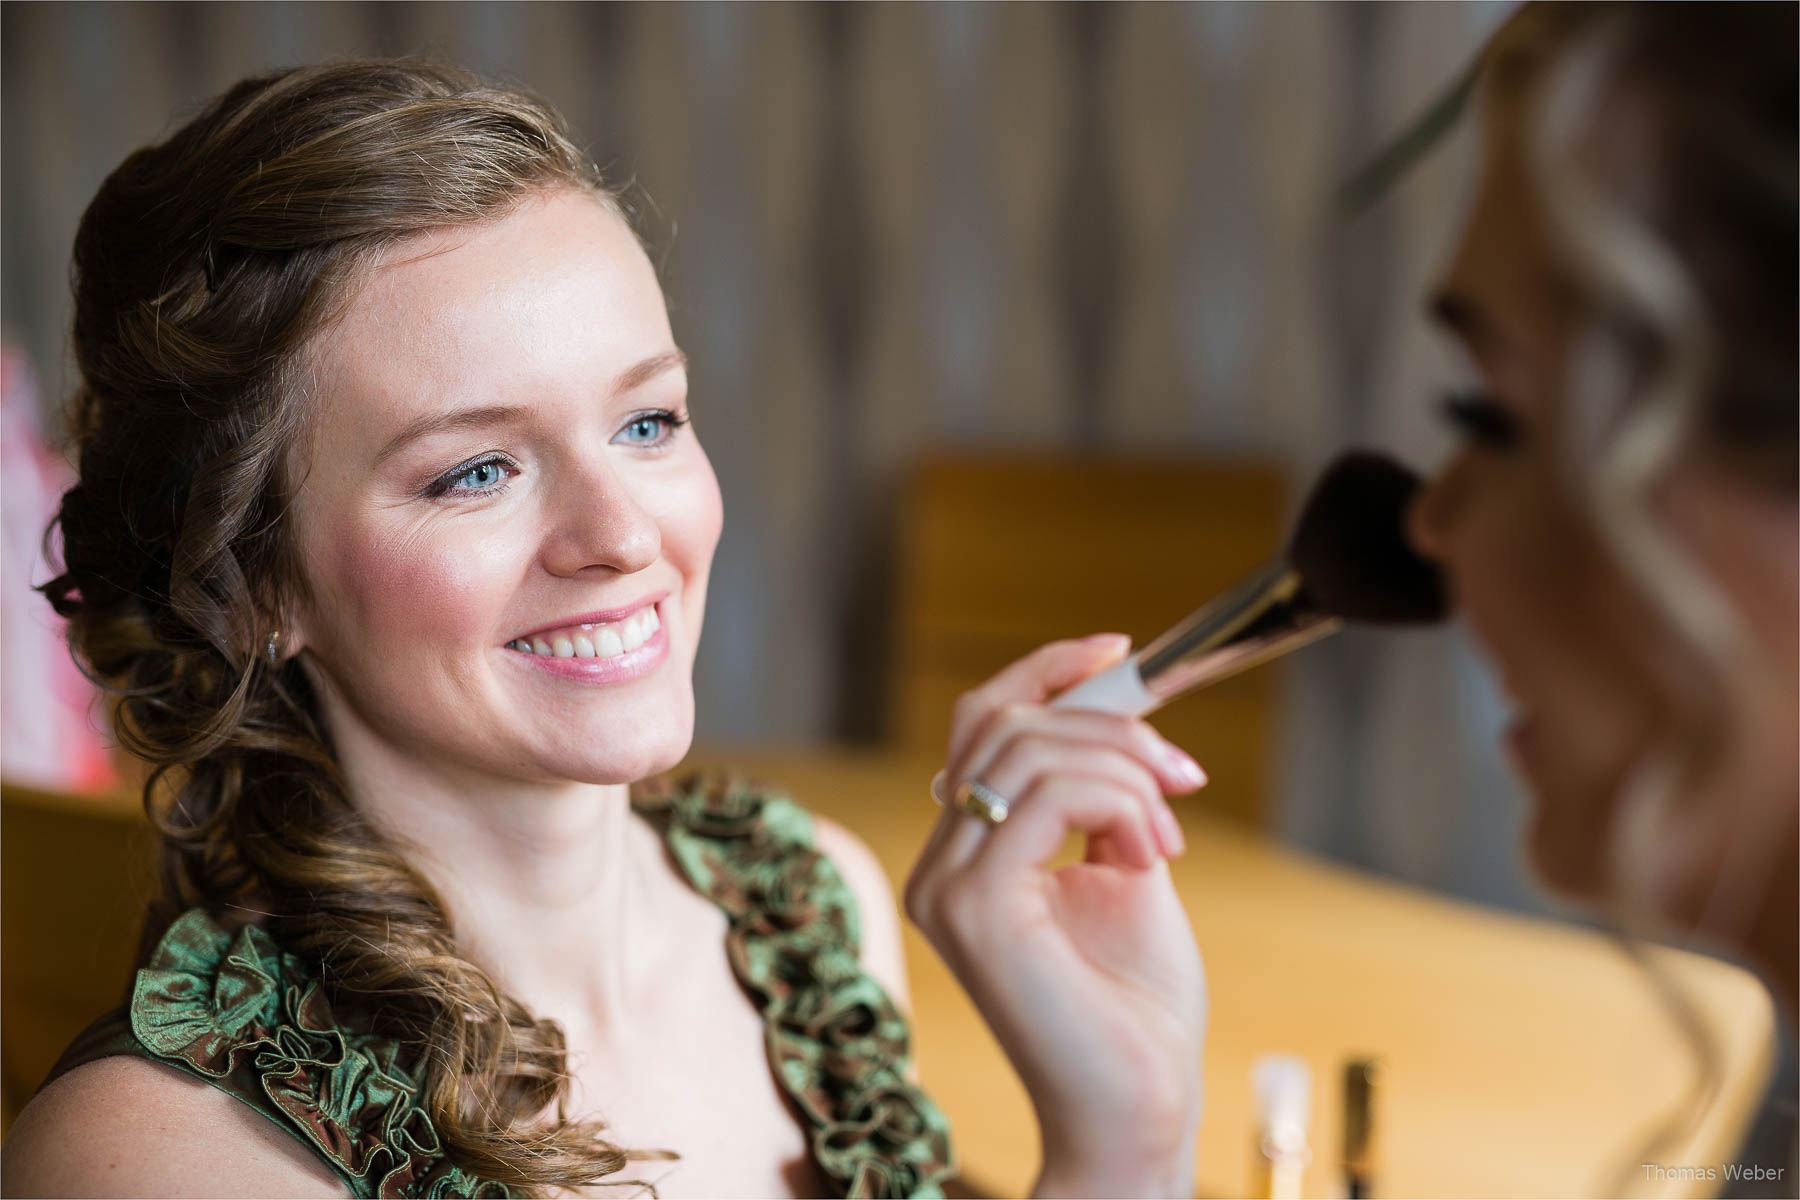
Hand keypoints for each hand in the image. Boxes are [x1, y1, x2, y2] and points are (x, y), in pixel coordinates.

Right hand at [904, 634, 1207, 1197]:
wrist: (1142, 1107)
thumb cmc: (1138, 1007)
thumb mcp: (1125, 868)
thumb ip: (1104, 796)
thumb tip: (1120, 721)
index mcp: (963, 856)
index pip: (981, 724)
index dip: (1047, 672)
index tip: (1121, 653)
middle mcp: (937, 867)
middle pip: (1004, 723)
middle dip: (1109, 726)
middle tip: (1182, 774)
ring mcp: (945, 888)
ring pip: (1026, 750)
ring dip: (1124, 772)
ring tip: (1168, 831)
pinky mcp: (974, 910)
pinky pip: (1045, 796)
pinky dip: (1115, 800)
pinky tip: (1151, 850)